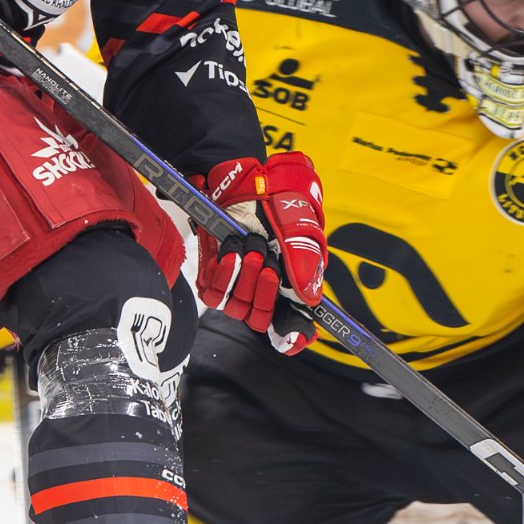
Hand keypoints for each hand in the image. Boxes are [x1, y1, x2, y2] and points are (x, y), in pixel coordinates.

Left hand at [193, 151, 325, 353]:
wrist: (253, 185)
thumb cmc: (282, 209)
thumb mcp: (301, 234)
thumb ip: (305, 266)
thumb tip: (310, 299)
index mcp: (291, 288)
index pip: (292, 328)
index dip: (293, 338)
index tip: (293, 338)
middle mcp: (264, 291)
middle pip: (260, 319)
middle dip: (263, 293)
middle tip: (267, 264)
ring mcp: (238, 284)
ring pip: (236, 308)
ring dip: (243, 279)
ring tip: (250, 248)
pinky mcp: (215, 275)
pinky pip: (213, 293)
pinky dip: (223, 275)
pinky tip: (231, 253)